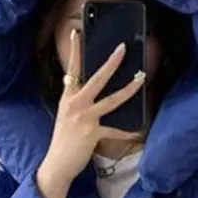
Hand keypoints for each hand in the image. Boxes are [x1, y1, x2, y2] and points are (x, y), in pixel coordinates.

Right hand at [36, 30, 144, 197]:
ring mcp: (85, 119)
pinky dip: (128, 132)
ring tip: (141, 79)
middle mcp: (75, 105)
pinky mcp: (93, 134)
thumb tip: (94, 93)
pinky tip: (139, 132)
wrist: (57, 164)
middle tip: (123, 48)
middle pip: (97, 79)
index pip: (72, 70)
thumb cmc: (63, 141)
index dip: (75, 50)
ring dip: (129, 89)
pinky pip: (115, 131)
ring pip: (112, 100)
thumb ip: (79, 104)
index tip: (77, 32)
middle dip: (111, 62)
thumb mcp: (67, 117)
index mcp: (68, 98)